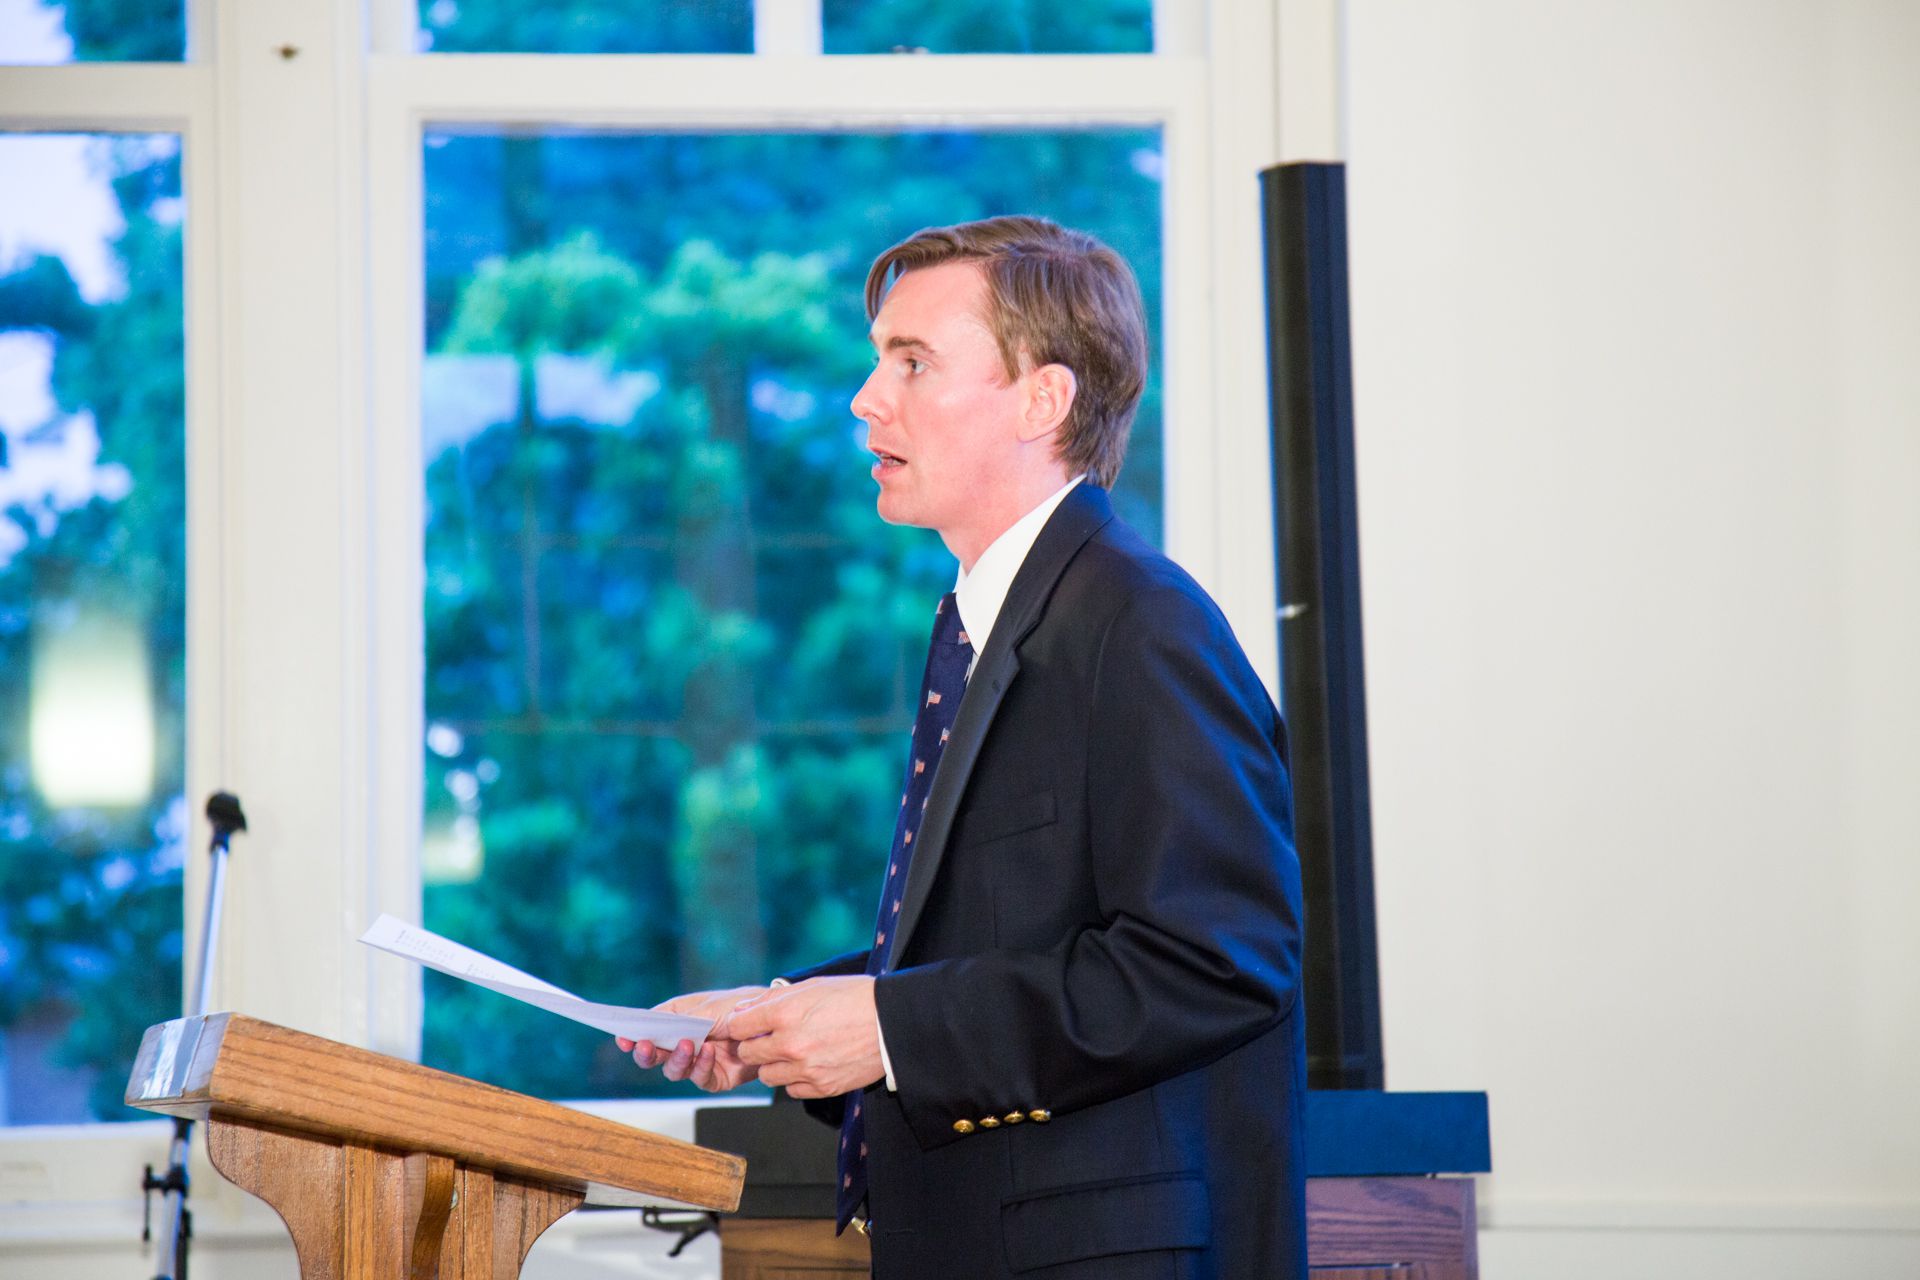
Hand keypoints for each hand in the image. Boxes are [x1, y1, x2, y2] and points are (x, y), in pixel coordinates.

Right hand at [616, 986, 765, 1091]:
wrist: (773, 1022)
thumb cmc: (739, 1007)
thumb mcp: (707, 1006)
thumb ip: (679, 1017)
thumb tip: (649, 1022)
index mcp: (676, 1020)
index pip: (646, 1030)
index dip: (632, 1035)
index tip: (623, 1037)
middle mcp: (682, 1042)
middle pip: (654, 1056)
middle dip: (647, 1053)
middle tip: (646, 1046)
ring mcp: (697, 1062)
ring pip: (673, 1071)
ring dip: (676, 1059)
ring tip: (687, 1045)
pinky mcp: (714, 1078)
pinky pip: (699, 1078)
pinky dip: (701, 1066)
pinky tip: (708, 1052)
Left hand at [718, 976, 883, 1099]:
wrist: (892, 1023)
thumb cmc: (855, 998)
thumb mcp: (812, 986)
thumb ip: (773, 999)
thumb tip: (743, 1011)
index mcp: (785, 1013)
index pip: (738, 1026)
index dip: (743, 1024)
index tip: (751, 1024)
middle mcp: (791, 1044)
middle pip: (748, 1053)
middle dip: (756, 1045)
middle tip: (773, 1038)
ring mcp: (805, 1069)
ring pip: (767, 1075)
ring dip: (775, 1064)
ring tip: (794, 1051)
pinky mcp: (821, 1087)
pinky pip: (791, 1089)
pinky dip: (795, 1079)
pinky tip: (810, 1064)